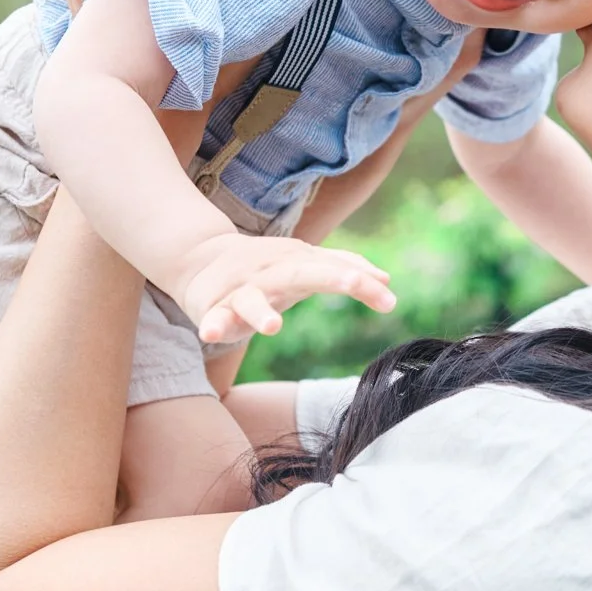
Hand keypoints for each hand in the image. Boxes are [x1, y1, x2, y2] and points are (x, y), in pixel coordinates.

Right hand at [175, 234, 395, 343]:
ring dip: (261, 312)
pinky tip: (211, 334)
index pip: (334, 269)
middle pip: (302, 273)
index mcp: (296, 261)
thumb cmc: (264, 266)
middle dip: (329, 276)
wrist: (201, 256)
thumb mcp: (303, 263)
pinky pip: (214, 318)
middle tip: (354, 282)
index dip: (362, 282)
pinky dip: (212, 325)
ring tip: (273, 327)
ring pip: (251, 300)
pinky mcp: (214, 308)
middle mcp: (271, 272)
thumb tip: (387, 279)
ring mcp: (241, 290)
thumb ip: (343, 266)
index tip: (390, 299)